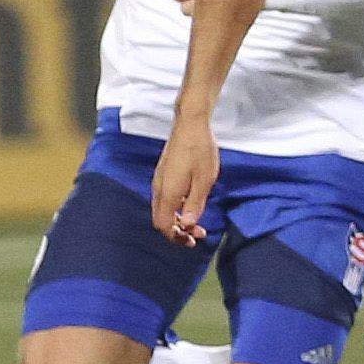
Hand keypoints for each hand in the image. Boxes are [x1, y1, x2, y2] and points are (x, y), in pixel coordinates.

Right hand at [150, 115, 218, 246]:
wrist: (190, 124)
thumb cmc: (200, 150)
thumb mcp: (204, 180)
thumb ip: (194, 204)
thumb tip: (187, 224)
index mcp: (168, 192)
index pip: (163, 225)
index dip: (176, 237)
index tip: (193, 240)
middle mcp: (158, 188)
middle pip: (160, 220)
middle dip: (177, 231)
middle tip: (197, 234)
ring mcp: (159, 180)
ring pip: (162, 209)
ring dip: (177, 220)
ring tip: (195, 222)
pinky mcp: (163, 174)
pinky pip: (164, 199)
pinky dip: (175, 208)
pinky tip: (189, 203)